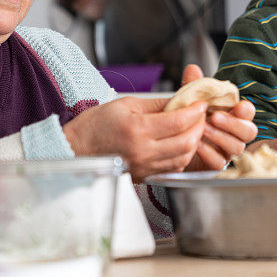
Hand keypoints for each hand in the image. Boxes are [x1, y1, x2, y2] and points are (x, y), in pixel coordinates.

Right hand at [63, 96, 205, 181]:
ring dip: (194, 142)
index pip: (179, 121)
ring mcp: (145, 167)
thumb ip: (158, 104)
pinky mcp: (144, 177)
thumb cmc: (96, 125)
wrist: (76, 150)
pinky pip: (173, 168)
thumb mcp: (126, 104)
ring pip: (184, 158)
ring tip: (193, 128)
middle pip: (187, 142)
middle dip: (199, 126)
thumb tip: (182, 100)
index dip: (196, 111)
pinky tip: (181, 144)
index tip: (201, 103)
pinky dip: (183, 156)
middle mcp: (143, 152)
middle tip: (200, 115)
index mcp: (137, 130)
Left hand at [177, 65, 258, 171]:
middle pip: (249, 132)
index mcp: (232, 115)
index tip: (238, 107)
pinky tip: (196, 144)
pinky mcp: (216, 164)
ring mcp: (227, 150)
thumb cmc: (186, 120)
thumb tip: (192, 69)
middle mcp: (234, 133)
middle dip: (233, 124)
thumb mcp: (188, 101)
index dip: (246, 110)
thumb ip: (193, 86)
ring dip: (220, 137)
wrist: (170, 143)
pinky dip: (209, 152)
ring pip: (237, 147)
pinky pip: (220, 162)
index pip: (248, 112)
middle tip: (215, 117)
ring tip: (202, 129)